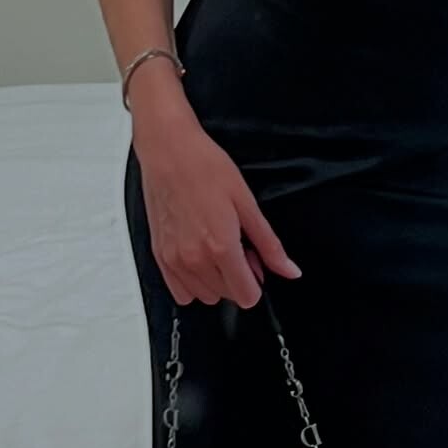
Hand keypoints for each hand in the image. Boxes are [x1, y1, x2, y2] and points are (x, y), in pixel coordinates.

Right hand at [135, 121, 301, 308]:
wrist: (169, 151)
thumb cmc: (205, 168)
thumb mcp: (247, 203)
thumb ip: (269, 244)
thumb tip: (288, 270)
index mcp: (221, 247)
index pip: (247, 296)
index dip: (257, 280)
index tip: (254, 259)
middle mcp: (195, 259)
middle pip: (227, 296)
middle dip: (237, 276)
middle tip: (236, 244)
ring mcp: (174, 260)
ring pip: (204, 296)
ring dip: (215, 280)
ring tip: (215, 247)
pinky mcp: (159, 255)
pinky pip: (179, 291)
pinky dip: (192, 282)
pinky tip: (198, 257)